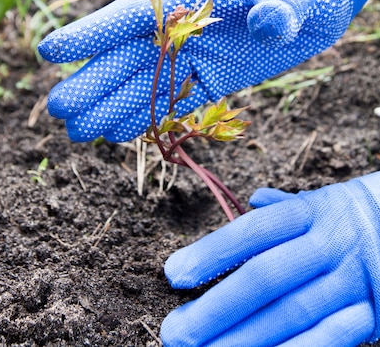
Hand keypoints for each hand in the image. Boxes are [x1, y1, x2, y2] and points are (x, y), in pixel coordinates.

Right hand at [38, 0, 379, 141]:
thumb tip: (271, 25)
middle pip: (128, 56)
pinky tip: (118, 133)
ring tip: (77, 133)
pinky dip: (144, 115)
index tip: (51, 50)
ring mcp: (195, 54)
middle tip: (58, 111)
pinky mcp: (211, 77)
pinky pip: (170, 99)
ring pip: (142, 82)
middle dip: (92, 82)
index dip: (92, 33)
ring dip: (109, 105)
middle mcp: (184, 27)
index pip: (134, 15)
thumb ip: (283, 6)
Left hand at [161, 172, 379, 346]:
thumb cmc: (345, 220)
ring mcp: (351, 281)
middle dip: (217, 308)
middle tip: (175, 332)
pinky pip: (328, 341)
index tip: (173, 274)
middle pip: (266, 278)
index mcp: (310, 212)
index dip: (213, 252)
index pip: (254, 231)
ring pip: (293, 315)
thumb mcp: (317, 202)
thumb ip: (281, 208)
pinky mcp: (370, 314)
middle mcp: (328, 244)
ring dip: (245, 340)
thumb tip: (250, 200)